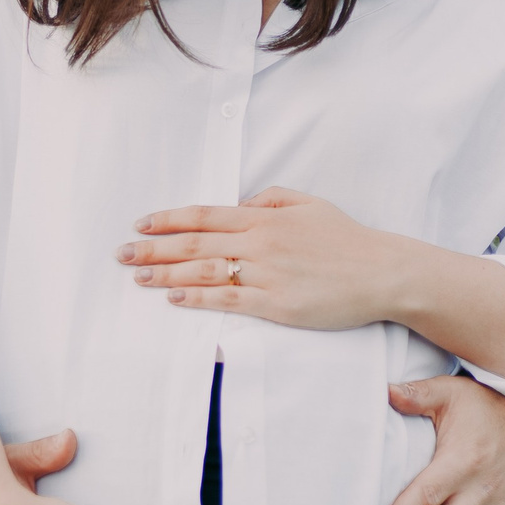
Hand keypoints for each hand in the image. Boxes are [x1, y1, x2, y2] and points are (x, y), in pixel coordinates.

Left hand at [118, 187, 405, 327]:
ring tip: (138, 277)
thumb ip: (270, 199)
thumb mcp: (308, 204)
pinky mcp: (277, 304)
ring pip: (205, 271)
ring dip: (167, 274)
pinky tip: (175, 297)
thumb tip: (240, 203)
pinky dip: (198, 297)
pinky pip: (229, 300)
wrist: (382, 272)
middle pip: (194, 243)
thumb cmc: (346, 239)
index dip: (168, 220)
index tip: (140, 224)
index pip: (204, 215)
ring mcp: (267, 275)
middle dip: (153, 249)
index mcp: (264, 217)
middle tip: (121, 254)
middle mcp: (260, 243)